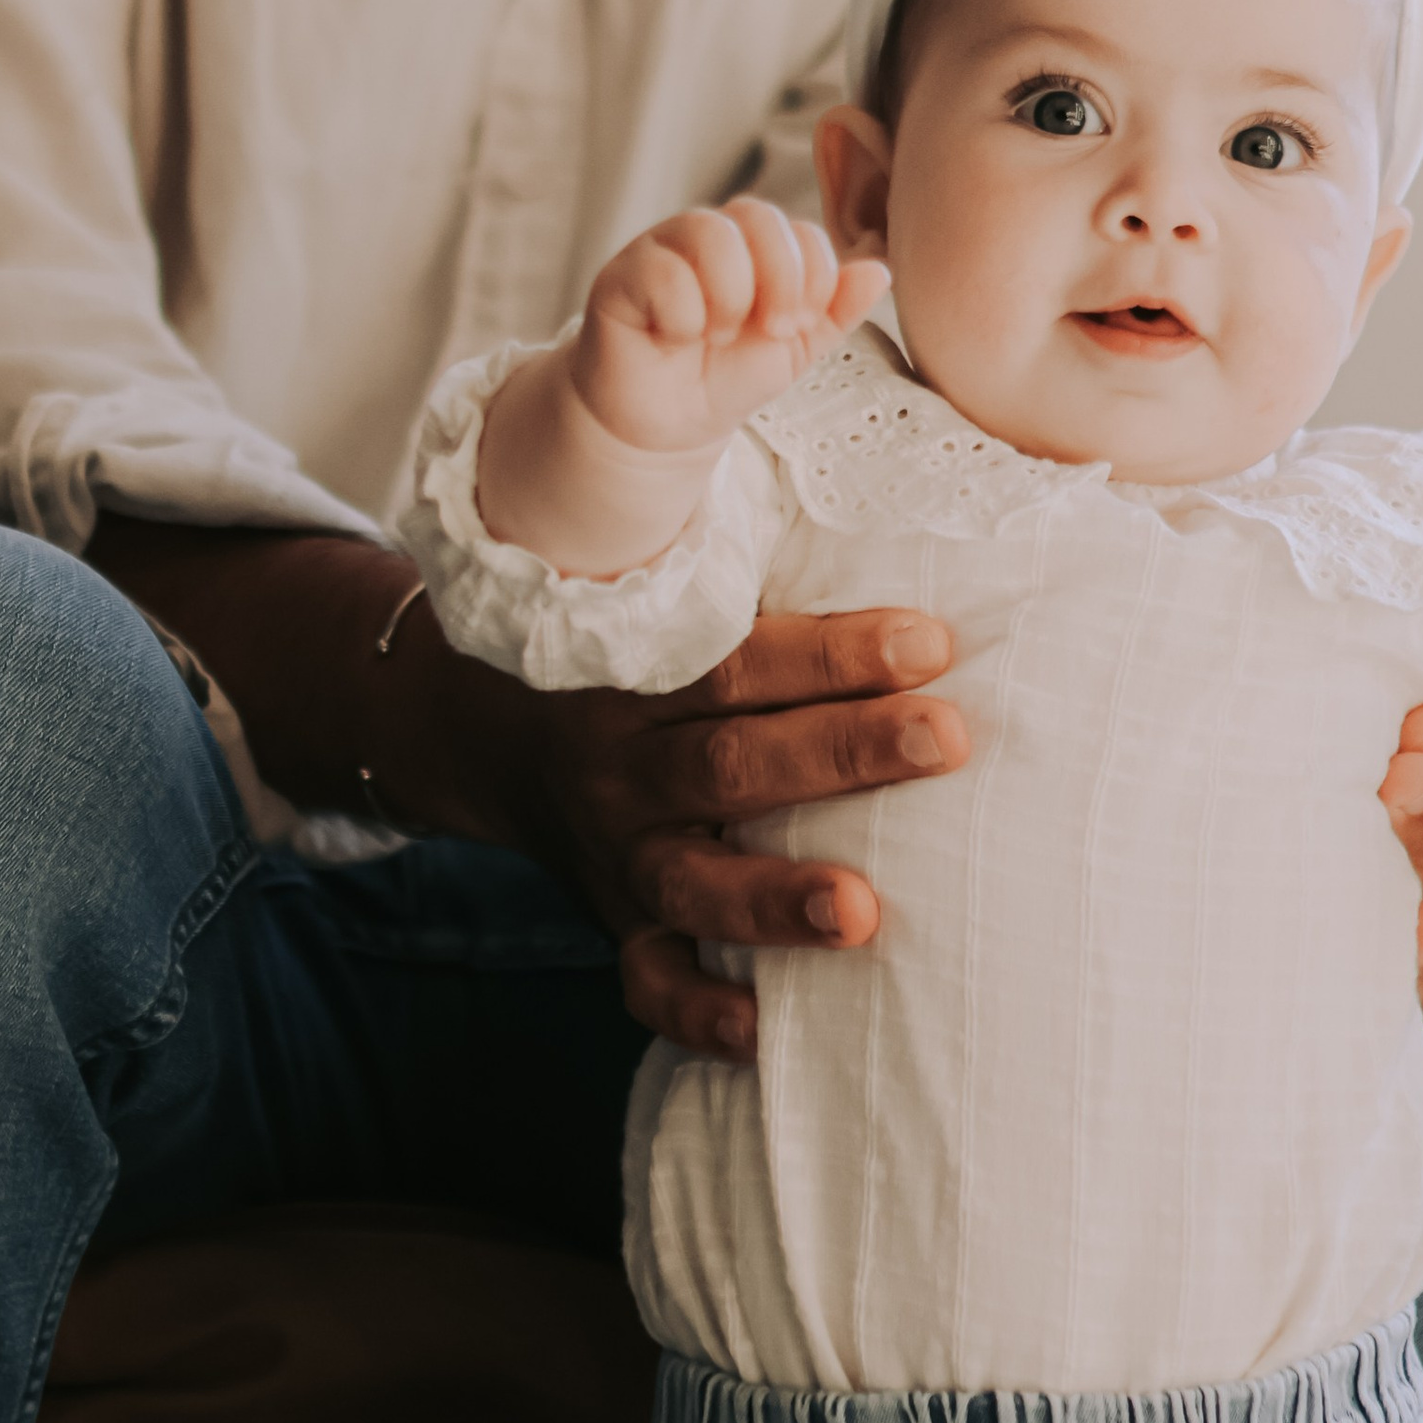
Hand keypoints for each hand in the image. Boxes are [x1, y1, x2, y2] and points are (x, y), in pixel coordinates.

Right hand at [81, 521, 971, 1062]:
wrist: (474, 717)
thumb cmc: (630, 629)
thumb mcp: (666, 562)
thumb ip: (768, 522)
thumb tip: (873, 385)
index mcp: (648, 660)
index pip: (751, 653)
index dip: (839, 649)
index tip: (937, 641)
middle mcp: (629, 755)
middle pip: (740, 758)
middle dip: (845, 750)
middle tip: (948, 738)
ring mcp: (617, 847)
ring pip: (696, 877)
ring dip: (778, 899)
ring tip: (864, 912)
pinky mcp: (614, 919)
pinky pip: (646, 981)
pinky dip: (698, 1011)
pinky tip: (768, 1037)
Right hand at [575, 197, 888, 457]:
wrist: (666, 429)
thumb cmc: (728, 379)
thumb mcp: (794, 350)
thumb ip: (836, 311)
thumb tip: (881, 270)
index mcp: (755, 247)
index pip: (800, 229)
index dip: (815, 274)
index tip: (803, 326)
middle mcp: (708, 235)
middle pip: (758, 215)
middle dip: (781, 278)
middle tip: (775, 331)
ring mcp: (661, 248)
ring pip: (708, 230)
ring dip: (730, 294)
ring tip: (718, 336)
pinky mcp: (620, 275)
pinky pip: (660, 269)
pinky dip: (682, 313)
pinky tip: (674, 338)